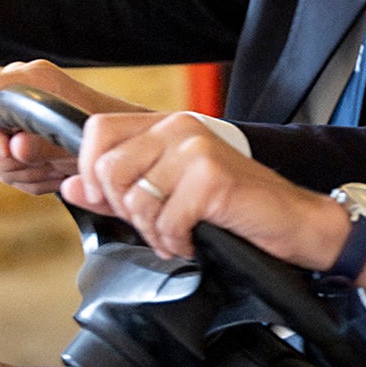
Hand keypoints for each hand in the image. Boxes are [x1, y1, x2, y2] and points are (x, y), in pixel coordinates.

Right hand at [0, 61, 144, 194]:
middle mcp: (15, 93)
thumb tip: (13, 147)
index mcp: (32, 78)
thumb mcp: (81, 140)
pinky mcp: (9, 141)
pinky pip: (2, 169)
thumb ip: (45, 145)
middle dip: (10, 159)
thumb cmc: (109, 132)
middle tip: (49, 168)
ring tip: (60, 169)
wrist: (120, 141)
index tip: (9, 152)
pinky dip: (29, 179)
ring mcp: (8, 118)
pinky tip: (55, 174)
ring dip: (25, 173)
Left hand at [63, 112, 365, 299]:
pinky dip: (177, 241)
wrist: (295, 221)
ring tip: (180, 234)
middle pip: (109, 169)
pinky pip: (165, 220)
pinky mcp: (211, 179)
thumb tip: (71, 186)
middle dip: (125, 210)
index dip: (91, 170)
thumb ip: (120, 187)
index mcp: (171, 125)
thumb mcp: (171, 193)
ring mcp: (197, 151)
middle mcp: (182, 128)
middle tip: (156, 224)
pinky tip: (196, 239)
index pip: (98, 131)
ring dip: (154, 231)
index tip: (110, 200)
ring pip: (135, 199)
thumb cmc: (237, 208)